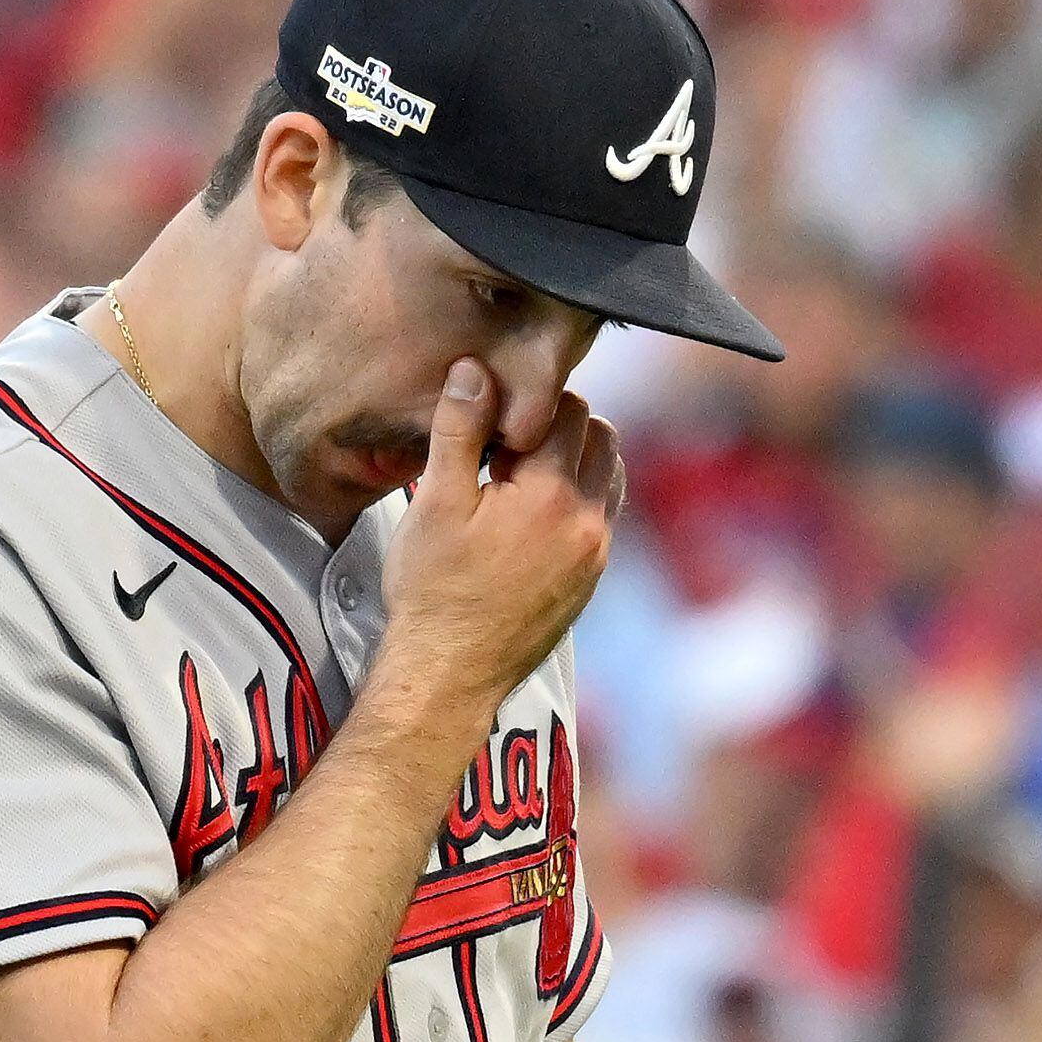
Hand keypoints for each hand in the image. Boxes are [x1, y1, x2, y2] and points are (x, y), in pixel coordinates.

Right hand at [378, 362, 622, 713]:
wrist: (449, 673)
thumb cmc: (433, 590)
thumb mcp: (435, 501)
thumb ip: (459, 429)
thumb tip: (475, 369)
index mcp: (552, 494)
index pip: (567, 408)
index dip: (527, 405)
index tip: (492, 425)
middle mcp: (589, 521)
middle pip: (598, 435)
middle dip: (557, 427)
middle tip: (505, 448)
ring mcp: (597, 553)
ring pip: (608, 474)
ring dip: (573, 461)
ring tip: (518, 480)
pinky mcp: (592, 578)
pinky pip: (602, 515)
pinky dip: (577, 500)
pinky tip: (530, 516)